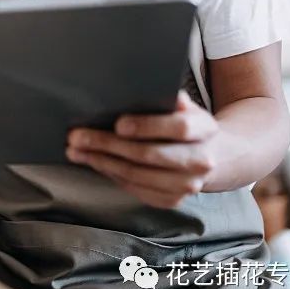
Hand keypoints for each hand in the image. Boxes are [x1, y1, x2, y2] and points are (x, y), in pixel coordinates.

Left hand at [66, 91, 219, 208]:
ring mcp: (187, 185)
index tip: (118, 124)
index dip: (147, 126)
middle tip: (78, 137)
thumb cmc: (187, 125)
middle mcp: (200, 161)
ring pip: (137, 175)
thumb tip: (143, 89)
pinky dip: (111, 175)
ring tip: (76, 151)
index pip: (179, 128)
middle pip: (149, 155)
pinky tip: (94, 162)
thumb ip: (168, 98)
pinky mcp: (172, 200)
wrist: (213, 157)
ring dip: (101, 162)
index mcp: (205, 129)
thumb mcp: (185, 106)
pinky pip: (135, 189)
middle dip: (108, 145)